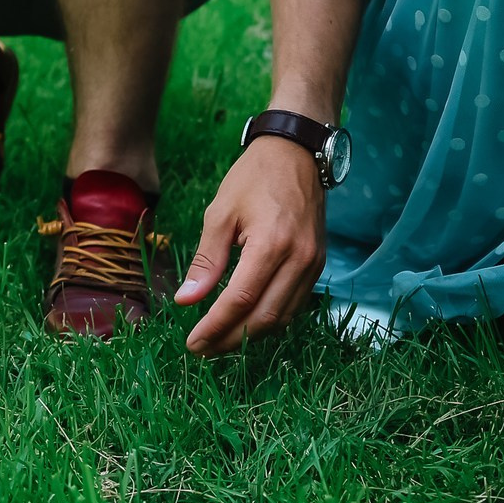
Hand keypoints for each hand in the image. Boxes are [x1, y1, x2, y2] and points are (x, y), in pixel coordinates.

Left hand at [174, 131, 326, 355]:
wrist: (296, 154)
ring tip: (221, 339)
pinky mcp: (318, 264)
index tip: (193, 342)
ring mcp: (313, 263)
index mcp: (271, 244)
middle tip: (202, 348)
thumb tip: (186, 300)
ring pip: (282, 317)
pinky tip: (247, 320)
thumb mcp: (221, 213)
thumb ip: (206, 260)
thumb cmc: (253, 178)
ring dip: (250, 334)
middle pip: (264, 317)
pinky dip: (270, 319)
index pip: (240, 300)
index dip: (215, 327)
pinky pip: (294, 304)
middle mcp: (299, 259)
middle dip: (231, 339)